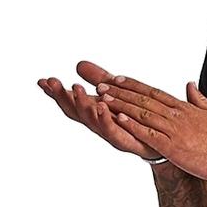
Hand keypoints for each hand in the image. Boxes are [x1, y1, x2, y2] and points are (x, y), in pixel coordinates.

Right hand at [37, 61, 161, 159]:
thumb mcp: (117, 95)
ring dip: (84, 105)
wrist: (163, 142)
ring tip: (78, 90)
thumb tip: (79, 64)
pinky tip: (103, 108)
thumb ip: (99, 80)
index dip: (57, 93)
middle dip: (64, 97)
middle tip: (54, 82)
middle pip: (77, 112)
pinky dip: (107, 120)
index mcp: (96, 114)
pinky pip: (116, 132)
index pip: (72, 103)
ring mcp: (114, 135)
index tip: (43, 81)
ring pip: (93, 122)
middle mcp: (101, 125)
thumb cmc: (138, 120)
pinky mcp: (129, 142)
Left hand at [92, 66, 206, 182]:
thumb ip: (199, 99)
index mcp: (185, 109)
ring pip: (142, 114)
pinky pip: (148, 134)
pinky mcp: (173, 147)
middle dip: (120, 92)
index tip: (117, 78)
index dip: (134, 85)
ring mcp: (174, 131)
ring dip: (121, 105)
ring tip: (102, 97)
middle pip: (143, 100)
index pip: (154, 93)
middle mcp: (177, 116)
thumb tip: (189, 85)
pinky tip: (118, 119)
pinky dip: (133, 125)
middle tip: (100, 84)